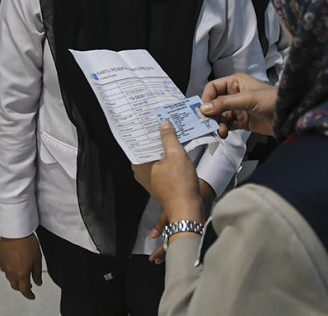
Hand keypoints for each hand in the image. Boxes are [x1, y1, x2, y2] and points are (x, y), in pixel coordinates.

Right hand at [0, 235, 42, 299]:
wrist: (15, 232)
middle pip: (16, 286)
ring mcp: (5, 267)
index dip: (29, 295)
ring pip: (10, 279)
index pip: (25, 290)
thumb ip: (37, 273)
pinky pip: (6, 271)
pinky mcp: (1, 261)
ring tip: (22, 275)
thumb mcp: (37, 259)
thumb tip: (38, 283)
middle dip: (22, 288)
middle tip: (28, 286)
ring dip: (16, 280)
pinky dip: (11, 272)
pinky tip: (15, 266)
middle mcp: (12, 272)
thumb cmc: (27, 243)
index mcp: (22, 274)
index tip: (32, 296)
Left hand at [133, 121, 204, 259]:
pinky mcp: (160, 183)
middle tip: (162, 121)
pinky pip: (161, 165)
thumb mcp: (176, 154)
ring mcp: (150, 179)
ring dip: (163, 146)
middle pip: (147, 149)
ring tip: (171, 130)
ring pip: (155, 157)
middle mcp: (141, 172)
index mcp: (139, 165)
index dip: (145, 129)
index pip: (139, 142)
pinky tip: (176, 147)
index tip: (151, 118)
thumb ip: (168, 137)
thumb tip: (163, 123)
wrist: (188, 209)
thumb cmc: (180, 183)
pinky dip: (167, 156)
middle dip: (155, 136)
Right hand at [200, 74, 276, 136]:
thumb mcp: (247, 99)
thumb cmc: (271, 100)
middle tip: (208, 123)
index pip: (213, 87)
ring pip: (220, 115)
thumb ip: (225, 103)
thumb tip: (204, 108)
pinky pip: (227, 124)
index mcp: (235, 82)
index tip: (203, 110)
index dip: (207, 98)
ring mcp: (238, 108)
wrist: (290, 117)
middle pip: (215, 103)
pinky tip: (223, 133)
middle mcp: (234, 94)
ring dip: (217, 123)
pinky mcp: (242, 121)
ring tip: (220, 130)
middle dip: (211, 113)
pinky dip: (223, 129)